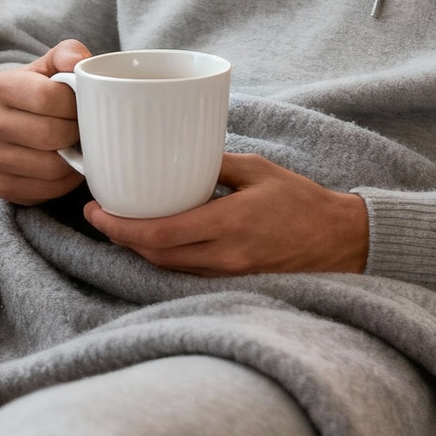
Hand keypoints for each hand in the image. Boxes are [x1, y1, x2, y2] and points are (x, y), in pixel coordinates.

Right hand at [0, 40, 90, 204]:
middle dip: (76, 133)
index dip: (76, 104)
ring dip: (73, 160)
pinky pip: (43, 191)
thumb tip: (77, 61)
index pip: (47, 98)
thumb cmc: (45, 91)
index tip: (83, 104)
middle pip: (48, 134)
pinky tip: (66, 166)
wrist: (23, 121)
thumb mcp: (55, 65)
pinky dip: (64, 182)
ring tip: (77, 147)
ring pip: (48, 167)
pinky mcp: (1, 185)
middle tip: (84, 128)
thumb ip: (68, 54)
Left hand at [84, 153, 368, 276]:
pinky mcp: (233, 280)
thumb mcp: (257, 169)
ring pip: (167, 267)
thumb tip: (174, 155)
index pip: (159, 234)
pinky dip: (164, 256)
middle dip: (119, 238)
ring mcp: (229, 273)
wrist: (341, 240)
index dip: (119, 227)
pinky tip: (154, 239)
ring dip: (139, 248)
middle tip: (97, 215)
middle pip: (154, 255)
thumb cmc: (301, 200)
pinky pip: (187, 272)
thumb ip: (213, 164)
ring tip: (119, 224)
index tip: (94, 211)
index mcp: (229, 224)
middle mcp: (225, 256)